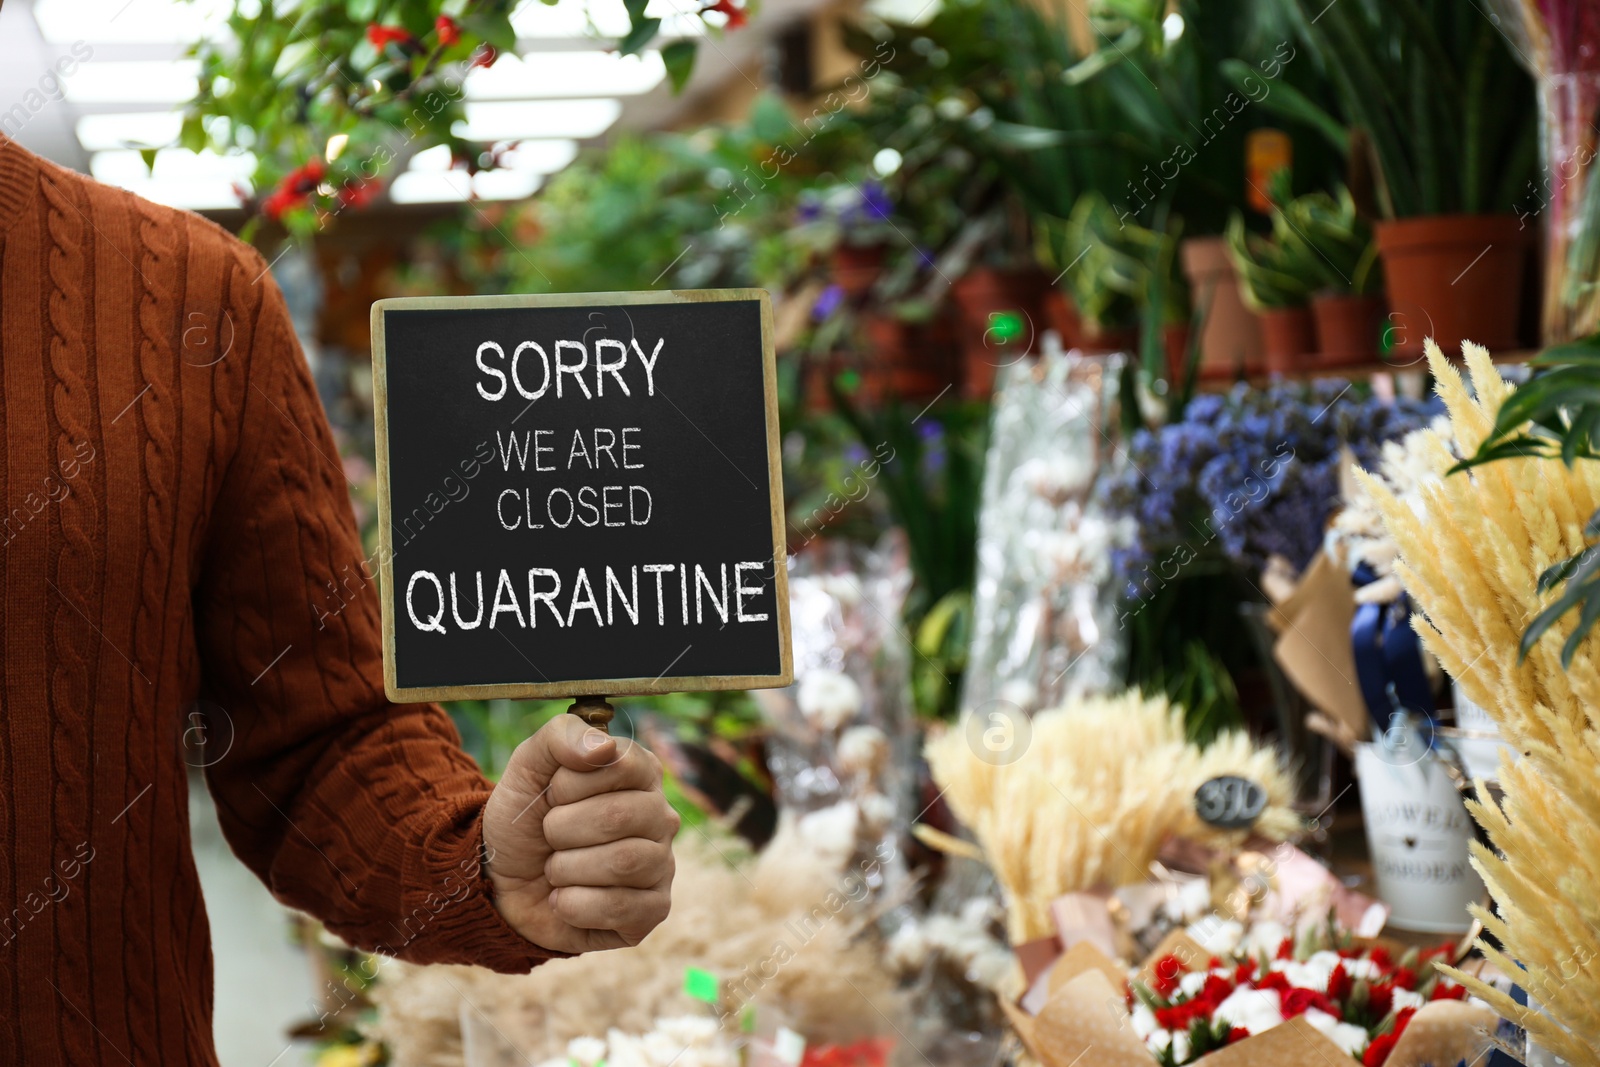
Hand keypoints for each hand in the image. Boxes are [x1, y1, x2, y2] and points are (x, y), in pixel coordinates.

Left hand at [481, 715, 678, 952]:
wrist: (502, 883)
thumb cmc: (525, 821)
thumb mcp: (528, 767)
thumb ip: (561, 736)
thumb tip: (603, 747)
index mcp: (640, 774)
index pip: (620, 765)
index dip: (571, 783)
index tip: (553, 795)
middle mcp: (660, 816)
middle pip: (620, 816)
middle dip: (563, 829)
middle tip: (549, 837)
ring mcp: (661, 864)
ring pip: (624, 862)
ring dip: (567, 868)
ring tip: (555, 869)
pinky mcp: (653, 910)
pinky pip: (622, 908)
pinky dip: (574, 905)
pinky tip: (564, 900)